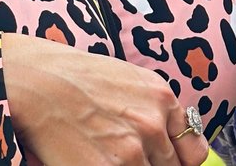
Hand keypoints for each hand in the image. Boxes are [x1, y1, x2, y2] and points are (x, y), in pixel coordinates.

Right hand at [2, 35, 208, 165]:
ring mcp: (130, 152)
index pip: (193, 152)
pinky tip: (96, 161)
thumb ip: (157, 111)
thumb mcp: (132, 82)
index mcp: (163, 100)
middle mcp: (152, 126)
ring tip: (108, 155)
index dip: (182, 163)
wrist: (41, 84)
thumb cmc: (81, 79)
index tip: (171, 164)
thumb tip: (170, 143)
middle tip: (129, 157)